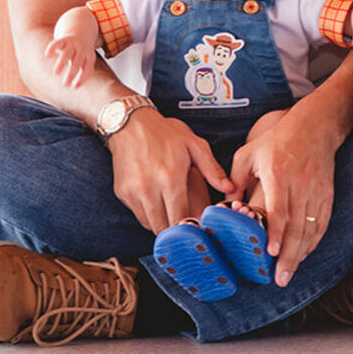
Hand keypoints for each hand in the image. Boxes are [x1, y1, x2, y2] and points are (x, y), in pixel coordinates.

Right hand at [45, 35, 94, 88]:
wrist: (81, 33)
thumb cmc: (81, 54)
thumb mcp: (86, 61)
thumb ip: (82, 73)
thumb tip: (76, 86)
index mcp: (89, 56)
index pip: (88, 68)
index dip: (82, 77)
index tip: (74, 86)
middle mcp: (82, 49)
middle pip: (77, 62)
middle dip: (71, 74)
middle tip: (65, 84)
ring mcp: (72, 44)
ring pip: (67, 53)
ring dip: (61, 63)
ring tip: (56, 73)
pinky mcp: (63, 39)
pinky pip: (57, 43)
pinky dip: (52, 48)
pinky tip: (47, 56)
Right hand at [107, 109, 232, 233]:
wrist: (131, 123)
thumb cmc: (164, 133)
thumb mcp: (194, 145)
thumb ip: (212, 169)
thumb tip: (230, 188)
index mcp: (170, 178)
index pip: (182, 219)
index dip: (192, 227)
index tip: (199, 226)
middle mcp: (149, 188)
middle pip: (164, 227)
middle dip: (177, 230)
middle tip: (187, 225)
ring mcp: (133, 192)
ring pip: (150, 225)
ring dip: (163, 223)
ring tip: (173, 213)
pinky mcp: (123, 193)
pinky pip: (138, 215)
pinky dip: (149, 215)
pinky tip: (159, 204)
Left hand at [227, 104, 338, 287]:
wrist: (315, 127)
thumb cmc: (278, 140)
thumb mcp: (249, 152)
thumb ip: (235, 179)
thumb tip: (225, 205)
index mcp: (279, 174)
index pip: (280, 208)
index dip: (278, 232)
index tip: (272, 252)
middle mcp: (300, 184)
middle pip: (297, 225)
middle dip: (289, 256)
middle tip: (280, 279)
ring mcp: (316, 190)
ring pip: (311, 228)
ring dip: (301, 254)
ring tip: (289, 274)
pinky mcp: (327, 194)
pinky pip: (322, 223)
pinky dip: (313, 242)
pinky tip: (303, 255)